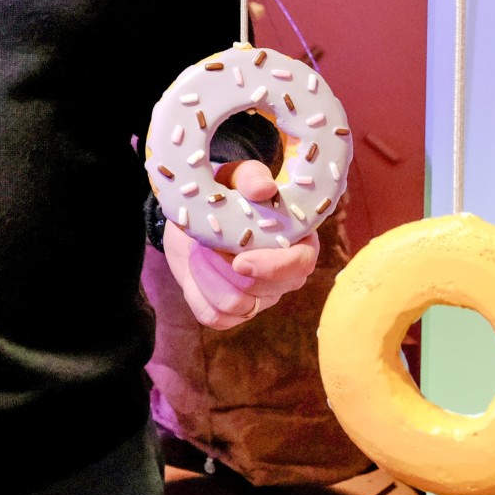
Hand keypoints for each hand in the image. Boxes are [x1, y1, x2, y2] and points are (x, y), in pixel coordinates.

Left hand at [161, 160, 320, 329]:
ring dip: (207, 277)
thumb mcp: (235, 177)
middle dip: (225, 267)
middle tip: (205, 241)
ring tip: (197, 250)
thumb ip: (251, 178)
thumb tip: (264, 189)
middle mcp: (284, 275)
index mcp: (296, 241)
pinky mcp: (233, 313)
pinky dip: (196, 293)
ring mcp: (260, 297)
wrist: (193, 216)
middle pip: (264, 290)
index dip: (273, 267)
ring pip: (236, 306)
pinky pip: (215, 317)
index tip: (240, 260)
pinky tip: (194, 269)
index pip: (301, 265)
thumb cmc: (225, 192)